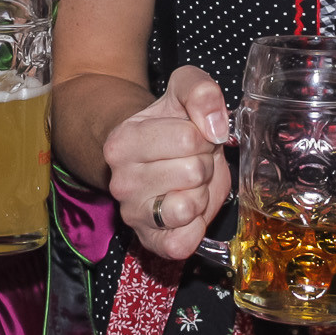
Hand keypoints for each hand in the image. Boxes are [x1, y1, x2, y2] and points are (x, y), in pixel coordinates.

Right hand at [104, 65, 230, 260]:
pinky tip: (188, 210)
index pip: (188, 138)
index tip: (192, 137)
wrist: (156, 157)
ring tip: (188, 183)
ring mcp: (133, 215)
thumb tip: (215, 125)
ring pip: (189, 207)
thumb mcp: (183, 93)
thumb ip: (200, 91)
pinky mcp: (151, 242)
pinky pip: (185, 242)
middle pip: (193, 172)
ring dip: (200, 194)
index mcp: (122, 141)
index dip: (203, 136)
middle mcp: (120, 181)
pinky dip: (196, 226)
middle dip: (203, 164)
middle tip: (191, 161)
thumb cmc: (172, 126)